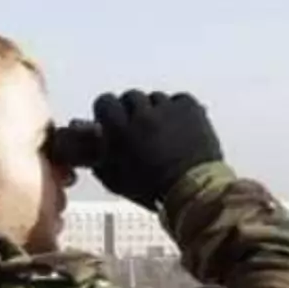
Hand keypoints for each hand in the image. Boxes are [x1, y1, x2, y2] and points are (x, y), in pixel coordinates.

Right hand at [89, 90, 224, 209]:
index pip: (105, 101)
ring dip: (156, 111)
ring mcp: (168, 108)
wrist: (194, 190)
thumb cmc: (153, 190)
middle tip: (140, 127)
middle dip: (133, 110)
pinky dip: (178, 110)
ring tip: (164, 131)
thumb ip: (100, 161)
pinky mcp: (190, 107)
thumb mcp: (117, 181)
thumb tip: (94, 146)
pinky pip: (179, 100)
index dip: (108, 111)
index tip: (112, 120)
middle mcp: (142, 114)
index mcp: (121, 130)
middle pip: (131, 96)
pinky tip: (180, 127)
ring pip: (156, 98)